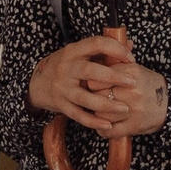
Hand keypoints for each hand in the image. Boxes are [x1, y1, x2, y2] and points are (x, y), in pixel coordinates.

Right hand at [29, 33, 168, 136]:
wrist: (38, 82)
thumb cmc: (66, 65)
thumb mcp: (80, 53)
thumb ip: (104, 50)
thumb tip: (130, 44)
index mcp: (73, 51)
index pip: (96, 44)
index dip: (116, 49)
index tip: (130, 58)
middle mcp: (66, 68)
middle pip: (91, 72)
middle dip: (114, 77)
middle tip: (132, 83)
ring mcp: (62, 88)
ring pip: (86, 98)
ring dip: (107, 105)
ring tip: (125, 108)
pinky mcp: (60, 105)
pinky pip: (78, 115)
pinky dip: (94, 121)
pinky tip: (108, 125)